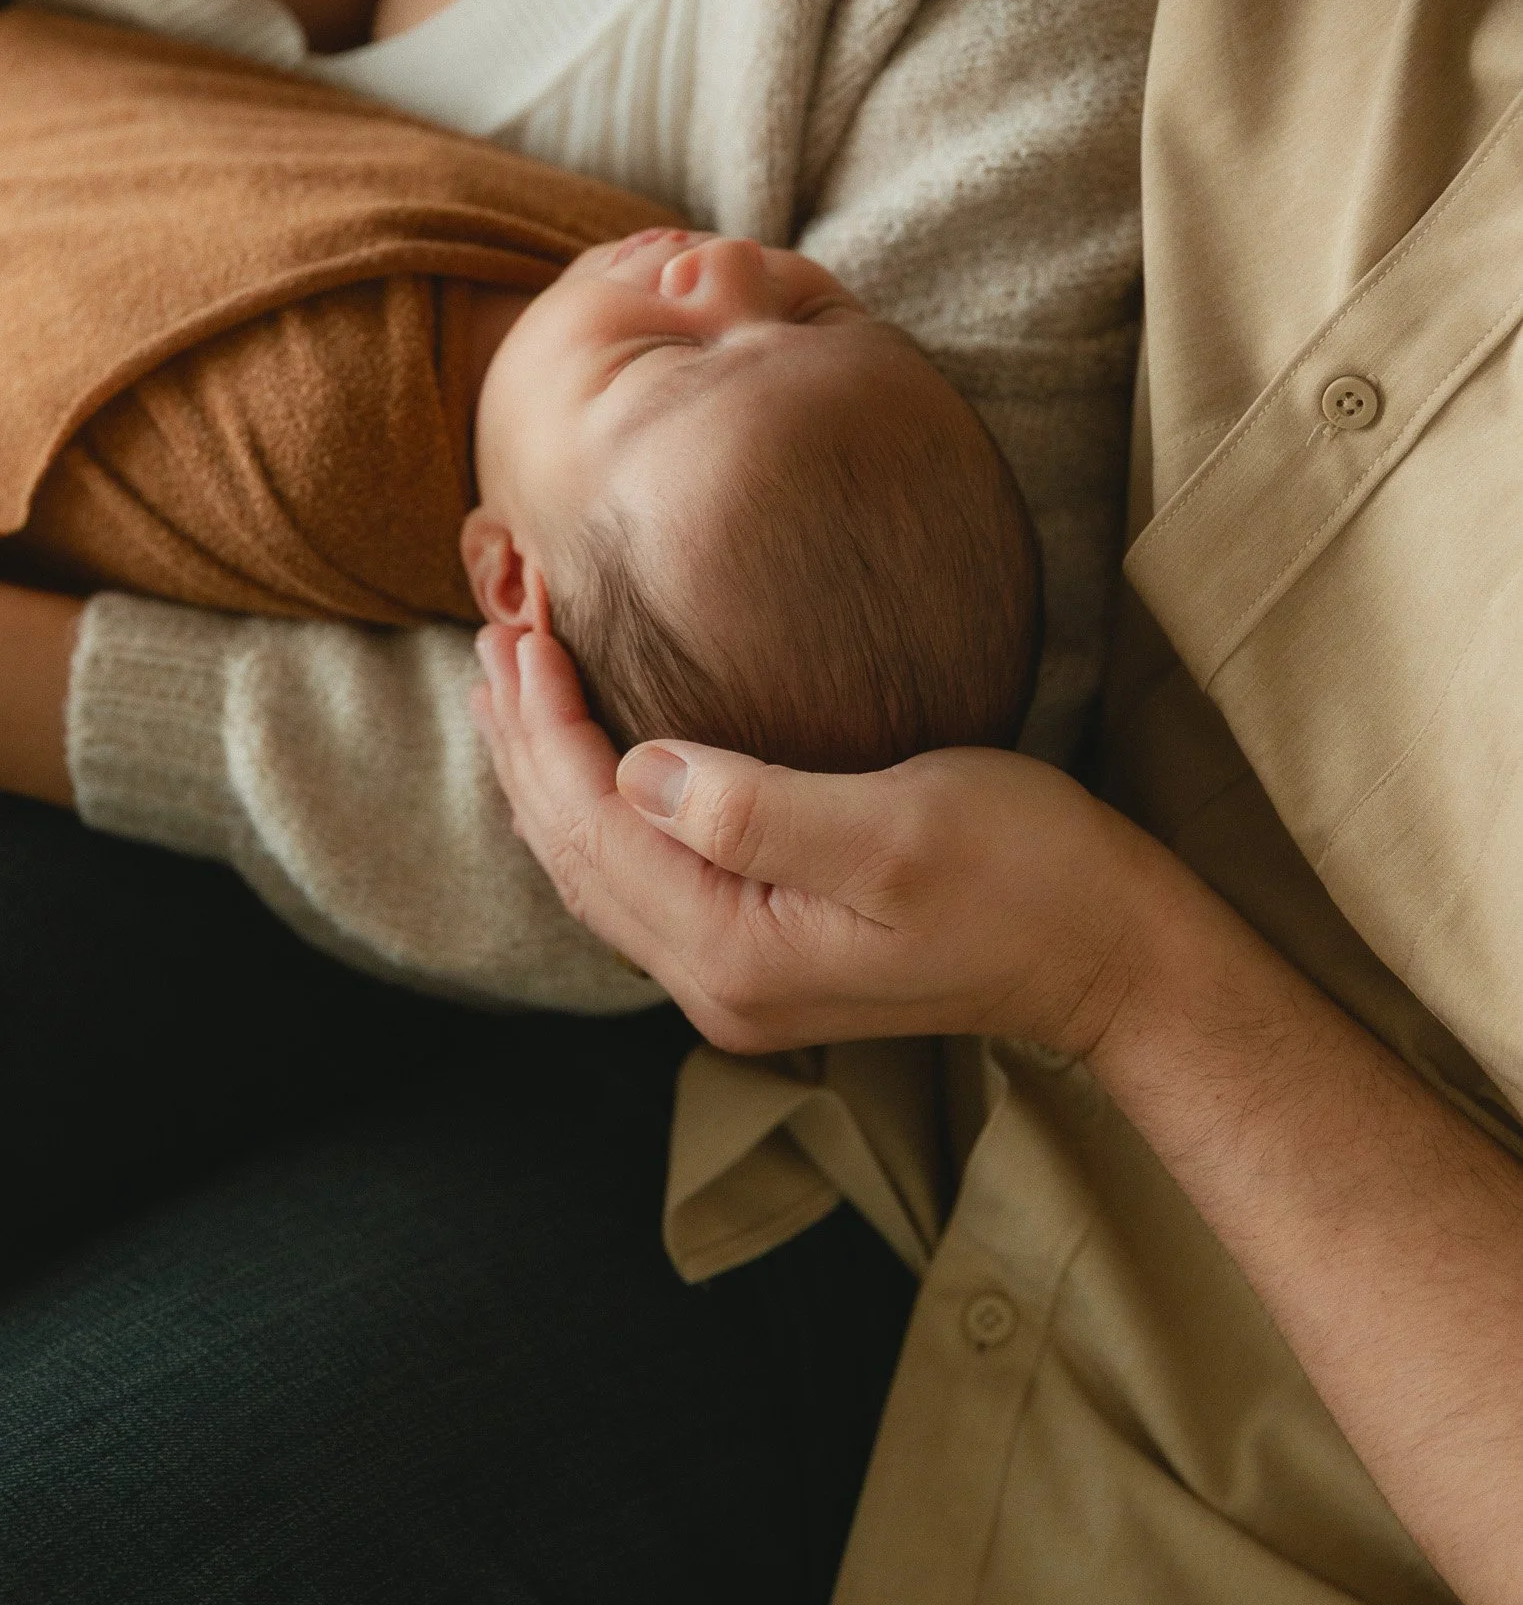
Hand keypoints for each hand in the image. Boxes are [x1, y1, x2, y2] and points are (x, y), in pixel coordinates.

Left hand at [472, 622, 1186, 1056]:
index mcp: (734, 952)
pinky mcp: (763, 952)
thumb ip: (757, 809)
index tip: (524, 623)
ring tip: (510, 682)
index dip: (546, 721)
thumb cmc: (1028, 876)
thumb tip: (639, 769)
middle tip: (494, 629)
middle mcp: (716, 982)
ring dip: (548, 771)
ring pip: (598, 865)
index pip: (597, 823)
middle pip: (577, 850)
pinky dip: (596, 804)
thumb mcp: (901, 830)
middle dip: (524, 740)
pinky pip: (640, 874)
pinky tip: (590, 759)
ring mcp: (736, 976)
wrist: (1110, 956)